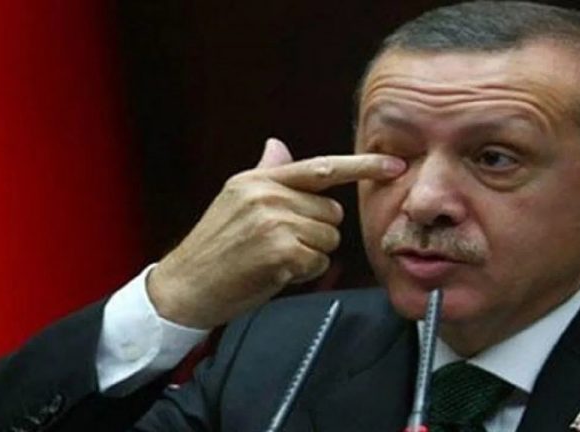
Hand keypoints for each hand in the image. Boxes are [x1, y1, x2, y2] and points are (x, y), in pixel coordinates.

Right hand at [147, 138, 405, 327]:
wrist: (186, 286)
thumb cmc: (215, 248)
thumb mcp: (235, 201)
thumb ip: (266, 173)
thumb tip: (278, 146)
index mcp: (258, 179)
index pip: (321, 167)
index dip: (361, 166)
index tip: (394, 165)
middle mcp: (268, 195)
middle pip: (331, 211)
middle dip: (317, 231)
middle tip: (281, 243)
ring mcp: (274, 222)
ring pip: (328, 238)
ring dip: (310, 255)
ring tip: (274, 258)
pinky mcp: (280, 252)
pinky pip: (318, 262)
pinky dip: (304, 273)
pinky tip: (276, 272)